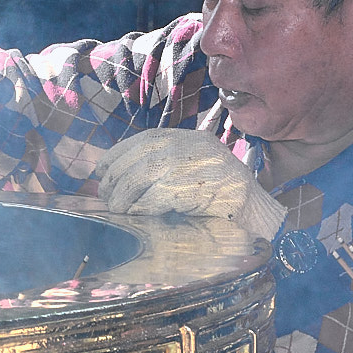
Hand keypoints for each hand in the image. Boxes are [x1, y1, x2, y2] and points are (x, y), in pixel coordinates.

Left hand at [95, 129, 284, 242]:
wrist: (252, 205)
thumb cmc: (220, 191)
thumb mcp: (191, 166)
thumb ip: (164, 163)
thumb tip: (121, 177)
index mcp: (185, 138)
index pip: (140, 141)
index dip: (116, 156)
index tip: (101, 171)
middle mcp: (184, 146)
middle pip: (135, 160)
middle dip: (115, 180)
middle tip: (107, 197)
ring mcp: (186, 165)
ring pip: (138, 178)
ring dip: (122, 197)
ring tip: (117, 209)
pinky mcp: (187, 188)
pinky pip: (152, 198)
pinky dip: (139, 208)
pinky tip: (135, 215)